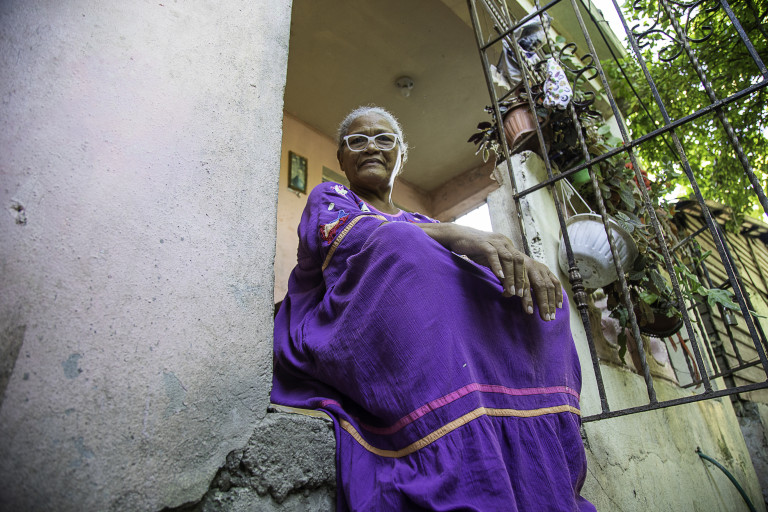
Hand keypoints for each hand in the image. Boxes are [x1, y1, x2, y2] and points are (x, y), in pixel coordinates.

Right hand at [421, 223, 562, 320]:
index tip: (527, 297)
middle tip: (522, 297)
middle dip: (522, 281)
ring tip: (512, 292)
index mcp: (509, 247)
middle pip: (520, 262)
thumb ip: (501, 269)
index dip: (525, 281)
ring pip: (508, 259)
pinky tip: (499, 277)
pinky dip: (497, 266)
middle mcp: (505, 243)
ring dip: (511, 277)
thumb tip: (510, 287)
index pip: (522, 265)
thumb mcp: (492, 259)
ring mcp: (495, 242)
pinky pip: (493, 255)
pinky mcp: (483, 243)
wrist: (458, 236)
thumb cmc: (475, 249)